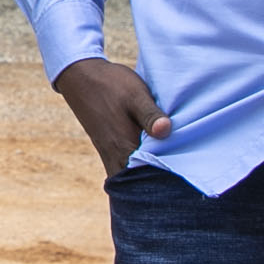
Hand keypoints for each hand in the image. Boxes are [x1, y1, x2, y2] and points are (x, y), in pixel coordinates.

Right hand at [55, 57, 172, 176]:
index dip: (166, 181)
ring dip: (145, 178)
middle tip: (178, 186)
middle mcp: (115, 156)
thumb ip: (150, 115)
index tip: (183, 180)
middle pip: (137, 184)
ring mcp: (109, 154)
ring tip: (167, 176)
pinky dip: (135, 171)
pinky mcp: (107, 150)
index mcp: (124, 145)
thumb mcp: (135, 95)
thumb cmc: (111, 84)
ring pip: (128, 178)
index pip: (147, 176)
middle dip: (156, 186)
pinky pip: (122, 170)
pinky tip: (149, 164)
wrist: (80, 77)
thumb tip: (166, 131)